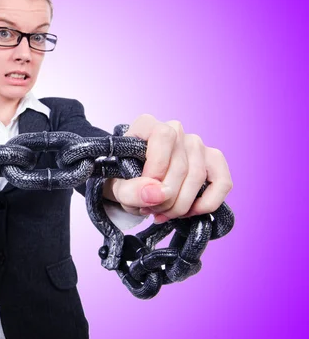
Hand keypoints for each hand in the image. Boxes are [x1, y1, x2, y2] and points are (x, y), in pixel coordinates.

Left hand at [103, 114, 232, 223]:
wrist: (132, 188)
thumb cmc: (123, 182)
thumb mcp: (116, 189)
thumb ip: (131, 190)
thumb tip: (158, 193)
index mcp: (148, 125)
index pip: (163, 137)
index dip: (157, 167)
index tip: (144, 190)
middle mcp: (175, 129)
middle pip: (181, 165)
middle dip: (165, 198)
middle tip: (149, 210)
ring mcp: (196, 144)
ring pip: (198, 177)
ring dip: (181, 205)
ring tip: (162, 213)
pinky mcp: (212, 162)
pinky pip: (223, 182)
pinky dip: (207, 203)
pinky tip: (188, 212)